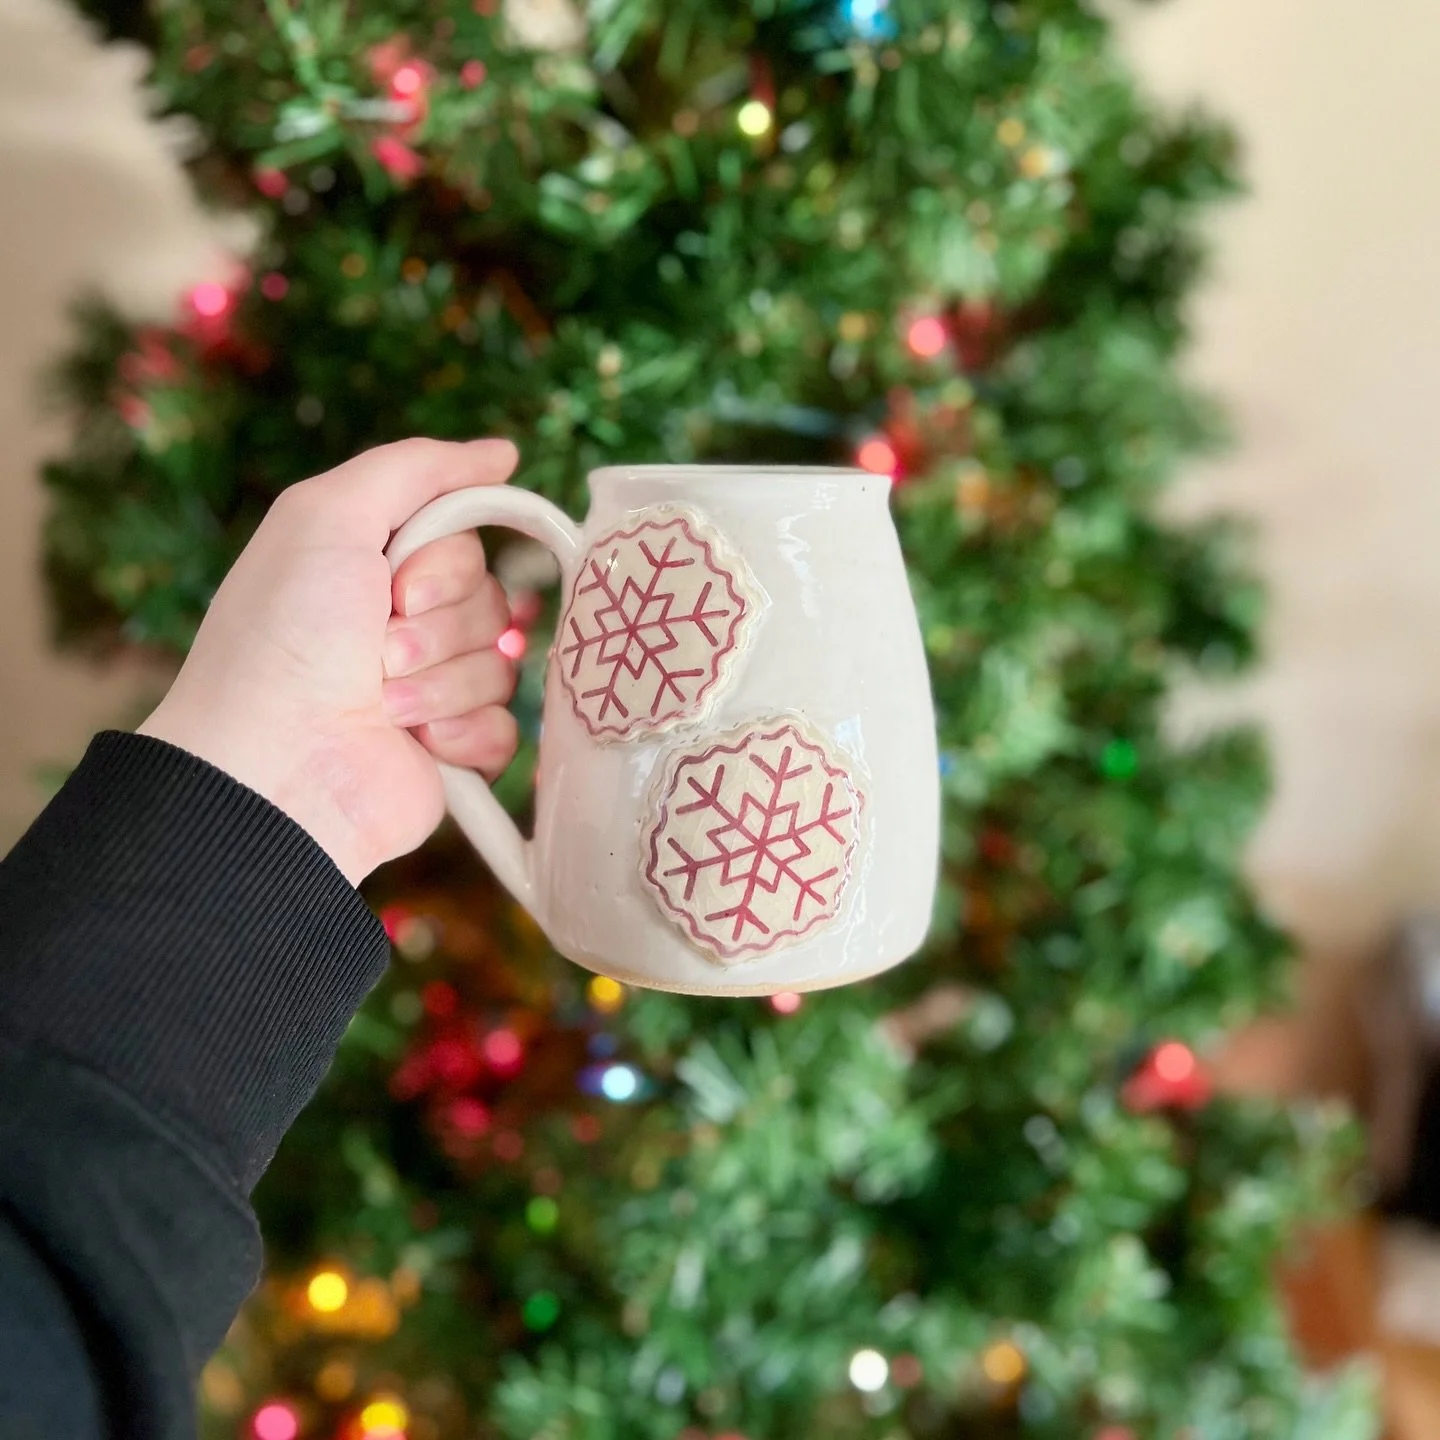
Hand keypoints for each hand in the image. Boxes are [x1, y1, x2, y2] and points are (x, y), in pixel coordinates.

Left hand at [139, 438, 520, 884]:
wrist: (275, 766)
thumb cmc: (286, 637)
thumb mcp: (327, 515)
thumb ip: (415, 467)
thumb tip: (503, 453)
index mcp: (374, 570)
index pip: (467, 541)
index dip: (445, 563)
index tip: (394, 585)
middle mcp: (404, 626)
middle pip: (491, 600)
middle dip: (440, 626)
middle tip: (378, 651)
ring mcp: (430, 691)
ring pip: (502, 664)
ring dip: (441, 683)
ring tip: (381, 705)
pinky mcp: (452, 752)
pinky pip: (507, 727)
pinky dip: (465, 734)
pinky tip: (419, 744)